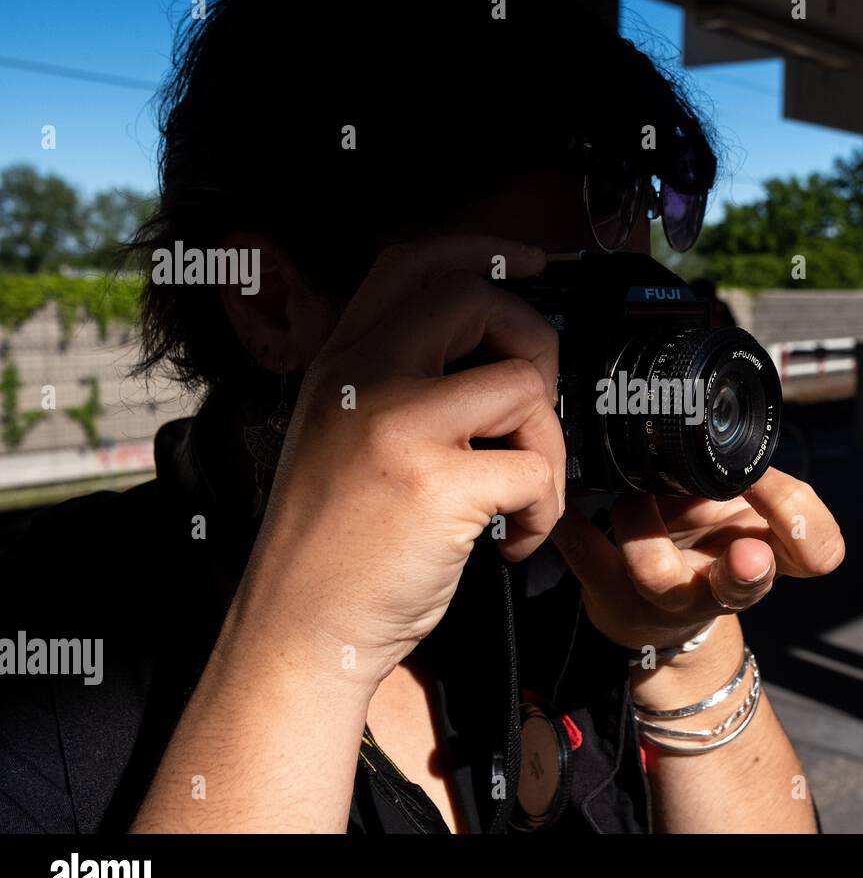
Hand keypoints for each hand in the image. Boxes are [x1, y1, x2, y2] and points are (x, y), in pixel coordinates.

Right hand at [232, 235, 564, 687]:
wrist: (299, 630)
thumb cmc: (332, 544)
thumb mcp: (340, 434)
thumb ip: (393, 381)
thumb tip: (491, 353)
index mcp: (342, 361)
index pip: (411, 260)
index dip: (480, 248)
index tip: (533, 263)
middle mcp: (364, 377)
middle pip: (479, 299)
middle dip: (535, 344)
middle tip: (531, 410)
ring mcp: (398, 426)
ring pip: (524, 386)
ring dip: (549, 448)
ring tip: (522, 498)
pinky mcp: (437, 486)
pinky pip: (536, 469)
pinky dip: (545, 511)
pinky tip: (512, 542)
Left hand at [548, 467, 844, 652]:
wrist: (661, 620)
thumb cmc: (713, 550)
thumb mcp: (751, 520)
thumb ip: (762, 490)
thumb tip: (739, 438)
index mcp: (768, 561)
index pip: (818, 553)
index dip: (802, 522)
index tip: (773, 484)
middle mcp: (719, 590)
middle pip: (740, 584)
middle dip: (742, 569)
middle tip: (745, 551)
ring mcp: (662, 599)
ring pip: (656, 571)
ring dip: (643, 519)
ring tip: (634, 488)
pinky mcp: (608, 594)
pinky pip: (585, 553)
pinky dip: (570, 527)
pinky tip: (564, 503)